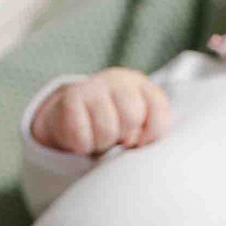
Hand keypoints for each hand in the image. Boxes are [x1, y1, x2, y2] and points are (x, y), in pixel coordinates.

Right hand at [31, 68, 169, 155]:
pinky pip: (82, 135)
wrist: (67, 114)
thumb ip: (147, 130)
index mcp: (139, 85)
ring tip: (97, 140)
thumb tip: (141, 143)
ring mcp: (93, 86)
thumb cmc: (106, 123)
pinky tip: (81, 140)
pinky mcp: (71, 98)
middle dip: (124, 138)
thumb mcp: (132, 124)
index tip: (139, 143)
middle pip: (132, 117)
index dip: (152, 133)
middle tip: (114, 140)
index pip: (158, 107)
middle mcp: (118, 80)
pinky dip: (82, 146)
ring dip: (101, 144)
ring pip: (107, 130)